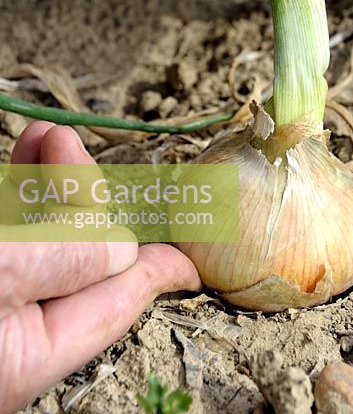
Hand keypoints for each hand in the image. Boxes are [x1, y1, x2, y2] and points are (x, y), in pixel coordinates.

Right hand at [0, 122, 200, 413]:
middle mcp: (14, 330)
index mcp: (29, 354)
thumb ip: (67, 260)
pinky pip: (12, 225)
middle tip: (80, 150)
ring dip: (51, 180)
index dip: (157, 269)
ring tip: (52, 139)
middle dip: (88, 199)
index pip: (113, 303)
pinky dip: (22, 185)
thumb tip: (122, 247)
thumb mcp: (1, 272)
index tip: (194, 251)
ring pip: (41, 235)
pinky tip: (31, 149)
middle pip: (76, 259)